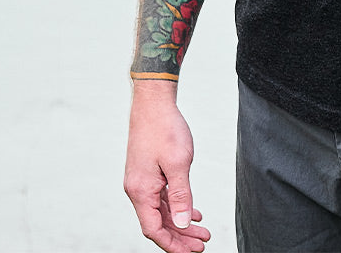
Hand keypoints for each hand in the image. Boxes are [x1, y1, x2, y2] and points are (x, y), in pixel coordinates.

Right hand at [124, 81, 211, 252]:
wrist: (153, 102)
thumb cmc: (165, 128)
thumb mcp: (178, 163)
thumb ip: (181, 196)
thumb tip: (181, 224)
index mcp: (141, 191)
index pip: (154, 230)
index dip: (172, 244)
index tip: (192, 252)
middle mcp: (137, 189)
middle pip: (158, 223)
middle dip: (180, 237)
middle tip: (202, 244)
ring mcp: (142, 181)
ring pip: (161, 211)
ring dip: (180, 222)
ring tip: (202, 231)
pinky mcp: (148, 173)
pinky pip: (161, 198)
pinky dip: (176, 207)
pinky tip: (192, 212)